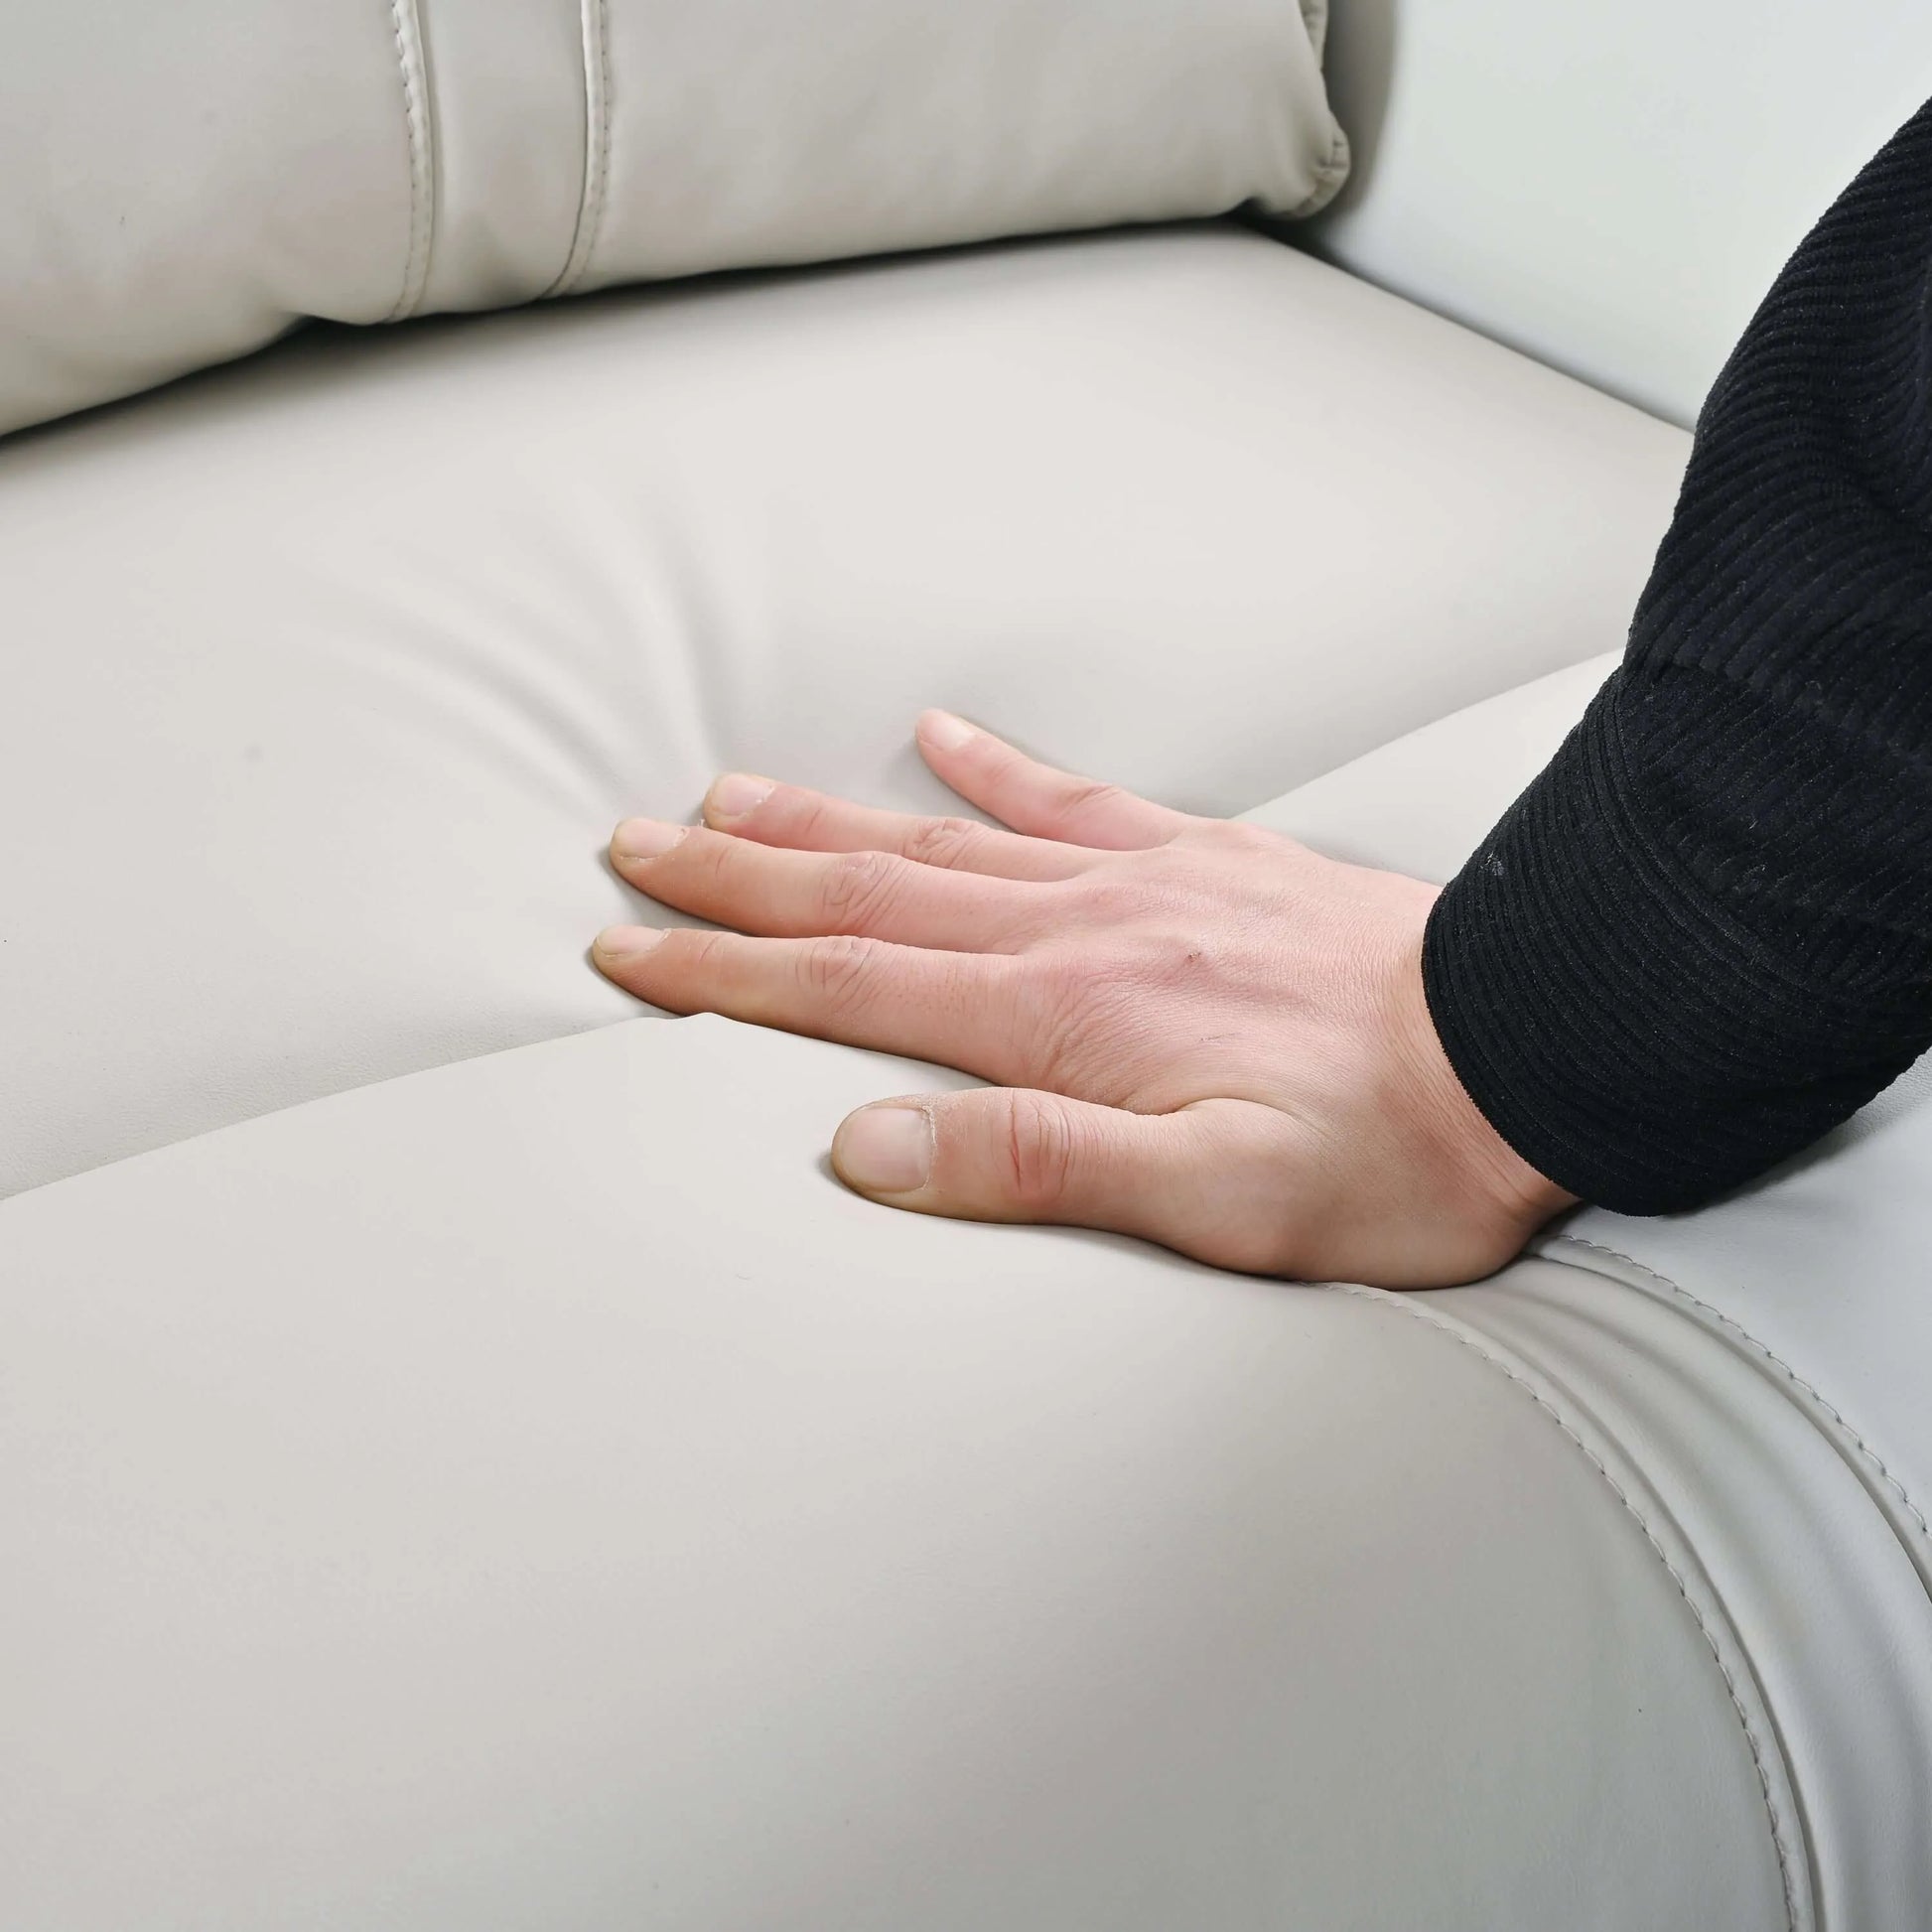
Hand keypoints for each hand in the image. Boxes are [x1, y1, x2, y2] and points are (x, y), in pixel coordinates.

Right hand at [593, 712, 1573, 1286]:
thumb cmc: (1382, 1152)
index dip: (724, 973)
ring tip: (730, 793)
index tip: (627, 948)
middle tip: (633, 845)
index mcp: (1061, 1016)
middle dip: (736, 878)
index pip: (849, 990)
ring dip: (824, 820)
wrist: (1531, 1042)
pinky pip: (1071, 794)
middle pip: (866, 896)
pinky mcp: (1200, 856)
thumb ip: (1032, 1166)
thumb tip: (866, 1143)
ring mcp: (1137, 878)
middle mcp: (1078, 928)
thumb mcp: (1210, 1201)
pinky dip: (993, 766)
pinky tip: (942, 734)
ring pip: (942, 837)